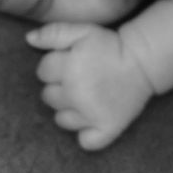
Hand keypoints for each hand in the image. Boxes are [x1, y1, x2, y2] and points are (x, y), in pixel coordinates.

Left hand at [28, 24, 155, 150]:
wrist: (144, 62)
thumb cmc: (111, 45)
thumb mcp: (84, 31)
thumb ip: (54, 32)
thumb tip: (29, 39)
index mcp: (69, 68)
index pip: (43, 72)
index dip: (54, 66)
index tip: (70, 63)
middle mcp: (76, 94)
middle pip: (48, 97)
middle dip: (59, 88)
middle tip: (79, 81)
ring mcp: (91, 114)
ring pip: (61, 120)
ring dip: (69, 110)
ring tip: (85, 98)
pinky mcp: (106, 129)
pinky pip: (85, 142)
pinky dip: (86, 135)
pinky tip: (91, 122)